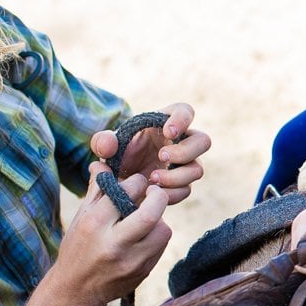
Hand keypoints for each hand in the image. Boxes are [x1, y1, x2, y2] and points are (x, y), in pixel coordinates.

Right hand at [2, 166, 171, 305]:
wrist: (76, 291)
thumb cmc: (77, 248)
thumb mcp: (81, 217)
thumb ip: (96, 190)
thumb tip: (101, 163)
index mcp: (94, 225)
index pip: (125, 192)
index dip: (137, 182)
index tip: (137, 182)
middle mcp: (114, 244)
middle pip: (151, 214)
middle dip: (158, 197)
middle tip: (154, 192)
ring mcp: (131, 262)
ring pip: (163, 231)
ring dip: (159, 219)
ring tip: (146, 218)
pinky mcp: (143, 273)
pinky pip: (161, 247)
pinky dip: (156, 236)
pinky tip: (143, 236)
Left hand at [90, 102, 210, 204]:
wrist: (118, 179)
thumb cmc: (117, 153)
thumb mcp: (105, 145)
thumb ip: (103, 141)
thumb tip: (108, 144)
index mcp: (166, 123)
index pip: (185, 111)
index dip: (182, 120)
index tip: (168, 132)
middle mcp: (181, 143)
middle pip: (203, 141)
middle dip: (184, 151)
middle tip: (161, 157)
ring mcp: (184, 165)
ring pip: (197, 169)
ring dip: (177, 176)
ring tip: (152, 179)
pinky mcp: (181, 185)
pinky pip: (187, 189)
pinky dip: (172, 193)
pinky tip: (153, 193)